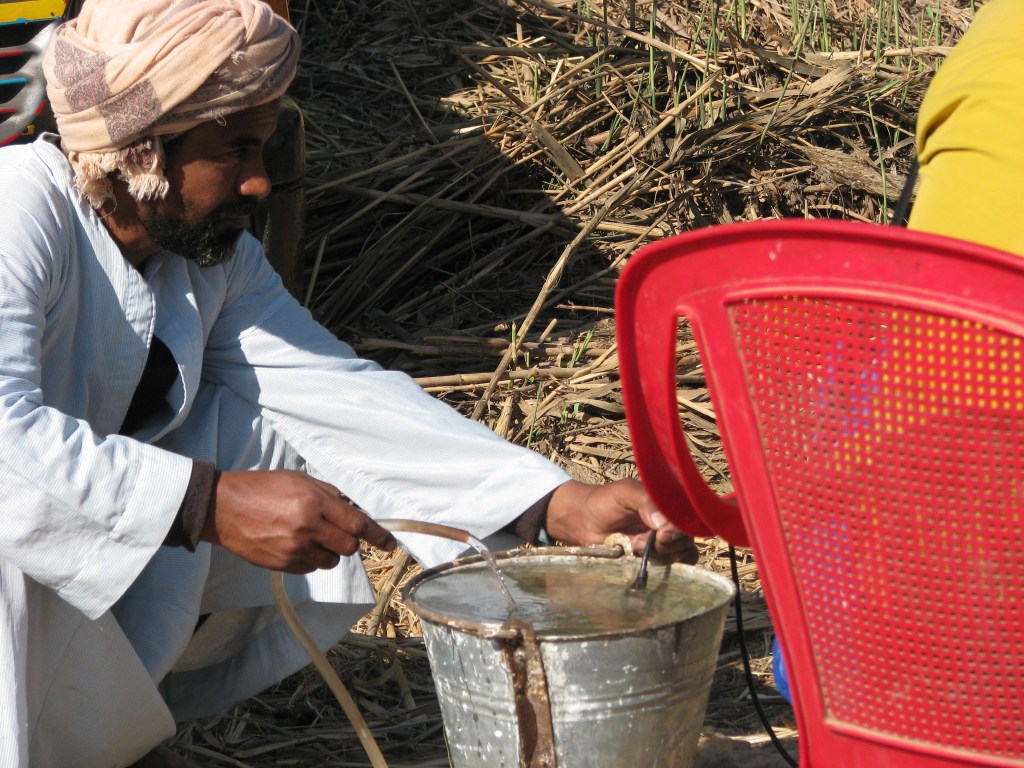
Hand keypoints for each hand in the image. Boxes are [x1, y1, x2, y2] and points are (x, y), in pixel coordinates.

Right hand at [201, 470, 395, 573]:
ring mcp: (295, 549)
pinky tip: (294, 544)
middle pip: (348, 547)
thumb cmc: (263, 488)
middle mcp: (308, 528)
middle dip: (348, 541)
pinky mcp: (283, 564)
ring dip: (329, 551)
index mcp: (314, 503)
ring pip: (331, 561)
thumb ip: (330, 495)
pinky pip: (311, 568)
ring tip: (310, 536)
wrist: (224, 508)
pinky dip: (310, 559)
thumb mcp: (300, 480)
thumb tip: (355, 511)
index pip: (358, 524)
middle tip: (334, 531)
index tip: (390, 544)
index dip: (378, 536)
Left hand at [542, 479, 698, 563]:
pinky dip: (662, 567)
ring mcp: (666, 542)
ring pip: (685, 554)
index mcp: (670, 502)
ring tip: (636, 548)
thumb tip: (662, 523)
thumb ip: (645, 501)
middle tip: (643, 542)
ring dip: (664, 556)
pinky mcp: (656, 559)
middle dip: (669, 544)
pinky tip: (641, 560)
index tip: (661, 535)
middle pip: (689, 538)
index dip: (680, 529)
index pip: (690, 517)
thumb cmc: (604, 502)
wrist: (583, 521)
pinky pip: (673, 567)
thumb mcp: (625, 493)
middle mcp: (672, 522)